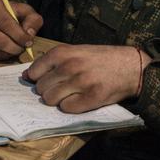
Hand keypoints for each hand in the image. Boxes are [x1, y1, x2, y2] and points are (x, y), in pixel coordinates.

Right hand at [0, 0, 42, 59]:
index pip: (5, 22)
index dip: (19, 35)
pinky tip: (6, 48)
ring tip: (16, 46)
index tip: (29, 41)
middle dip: (15, 47)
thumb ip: (32, 20)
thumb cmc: (10, 13)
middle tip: (24, 47)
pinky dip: (2, 56)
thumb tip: (29, 34)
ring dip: (10, 52)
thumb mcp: (25, 10)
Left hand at [23, 44, 151, 112]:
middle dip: (47, 91)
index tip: (45, 81)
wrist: (131, 66)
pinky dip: (70, 107)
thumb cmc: (100, 58)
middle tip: (60, 89)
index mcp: (62, 53)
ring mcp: (80, 82)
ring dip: (57, 100)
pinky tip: (79, 100)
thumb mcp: (75, 51)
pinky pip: (67, 108)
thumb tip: (27, 75)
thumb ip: (52, 61)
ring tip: (69, 95)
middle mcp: (69, 66)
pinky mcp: (92, 98)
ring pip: (50, 99)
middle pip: (41, 88)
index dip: (37, 79)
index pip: (33, 72)